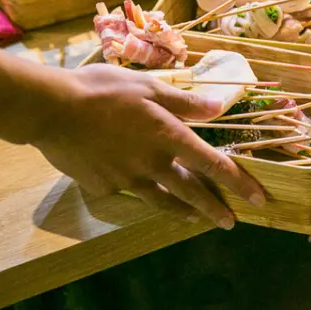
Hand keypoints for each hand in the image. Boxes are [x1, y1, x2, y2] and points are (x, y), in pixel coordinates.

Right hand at [33, 64, 264, 229]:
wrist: (52, 111)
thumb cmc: (102, 90)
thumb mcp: (148, 86)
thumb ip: (184, 101)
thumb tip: (219, 107)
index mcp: (168, 137)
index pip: (212, 164)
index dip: (238, 182)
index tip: (257, 198)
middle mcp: (153, 164)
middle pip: (192, 192)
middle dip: (214, 209)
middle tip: (230, 223)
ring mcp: (128, 180)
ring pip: (162, 201)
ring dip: (183, 210)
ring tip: (194, 218)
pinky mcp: (104, 188)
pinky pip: (125, 191)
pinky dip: (136, 190)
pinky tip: (134, 186)